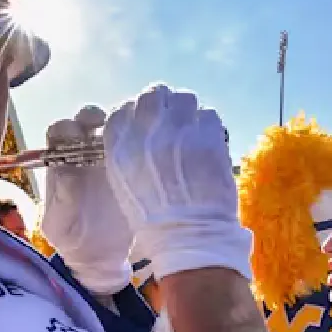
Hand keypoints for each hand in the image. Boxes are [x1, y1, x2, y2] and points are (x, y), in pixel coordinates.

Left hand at [40, 106, 133, 294]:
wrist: (102, 258)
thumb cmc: (73, 240)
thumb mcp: (59, 226)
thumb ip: (60, 200)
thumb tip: (68, 175)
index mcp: (63, 163)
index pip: (60, 132)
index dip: (67, 127)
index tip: (76, 133)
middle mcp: (86, 154)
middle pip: (88, 121)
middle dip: (94, 116)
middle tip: (103, 123)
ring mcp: (112, 158)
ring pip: (114, 127)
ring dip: (121, 123)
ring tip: (129, 133)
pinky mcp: (134, 168)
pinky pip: (138, 146)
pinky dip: (143, 140)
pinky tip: (149, 147)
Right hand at [102, 84, 251, 279]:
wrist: (188, 236)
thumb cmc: (155, 219)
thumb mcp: (126, 183)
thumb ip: (130, 150)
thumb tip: (144, 127)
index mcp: (121, 145)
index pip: (125, 108)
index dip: (142, 112)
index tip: (152, 121)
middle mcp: (146, 132)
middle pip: (154, 94)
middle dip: (166, 104)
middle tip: (176, 119)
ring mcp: (178, 131)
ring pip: (184, 99)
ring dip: (190, 112)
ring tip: (195, 132)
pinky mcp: (207, 136)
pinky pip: (209, 114)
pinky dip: (209, 126)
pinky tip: (210, 144)